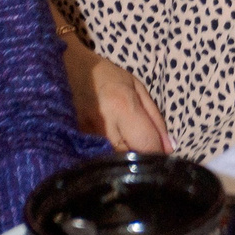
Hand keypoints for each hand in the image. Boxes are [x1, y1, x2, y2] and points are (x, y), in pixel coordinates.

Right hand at [64, 35, 170, 153]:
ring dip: (125, 162)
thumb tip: (169, 148)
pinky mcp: (74, 145)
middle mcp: (103, 126)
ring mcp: (85, 139)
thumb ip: (155, 119)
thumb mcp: (137, 88)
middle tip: (144, 149)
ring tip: (127, 147)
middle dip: (143, 159)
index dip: (158, 154)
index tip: (162, 153)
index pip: (147, 145)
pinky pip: (99, 162)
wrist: (65, 69)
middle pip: (131, 160)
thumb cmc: (106, 76)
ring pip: (115, 165)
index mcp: (122, 106)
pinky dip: (108, 161)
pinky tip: (111, 152)